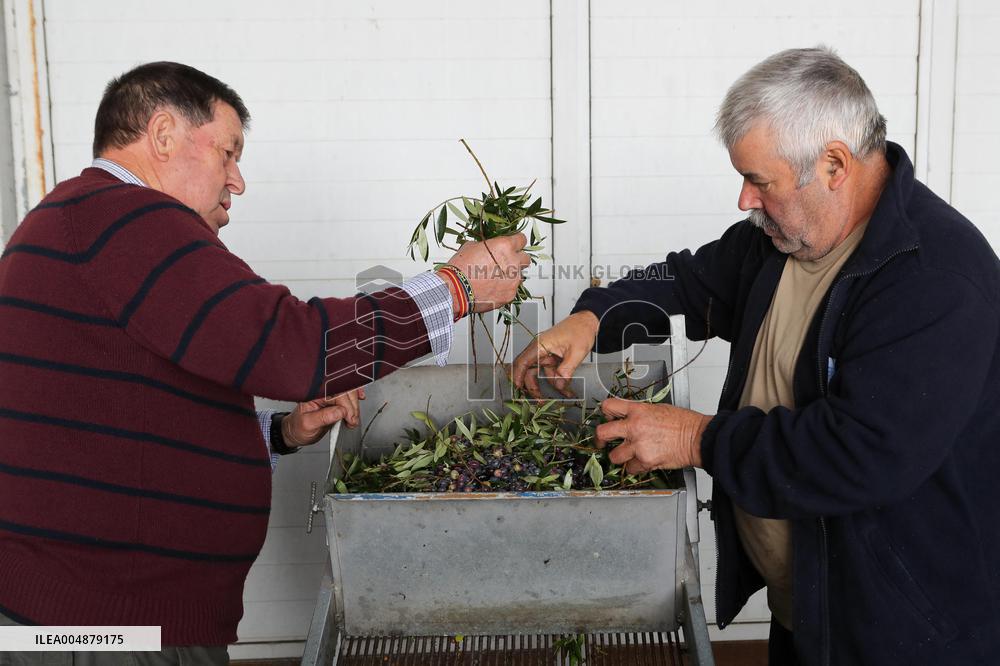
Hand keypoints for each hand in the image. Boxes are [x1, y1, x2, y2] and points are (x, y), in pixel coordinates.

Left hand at [281, 387, 365, 447]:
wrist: (295, 432)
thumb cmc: (297, 428)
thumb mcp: (308, 424)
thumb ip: (324, 417)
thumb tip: (341, 412)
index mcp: (314, 394)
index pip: (336, 394)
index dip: (346, 405)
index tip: (350, 418)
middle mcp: (322, 392)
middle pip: (345, 391)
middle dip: (353, 406)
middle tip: (353, 421)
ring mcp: (329, 395)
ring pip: (349, 393)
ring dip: (355, 405)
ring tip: (353, 419)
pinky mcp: (334, 401)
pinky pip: (347, 394)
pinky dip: (355, 396)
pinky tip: (360, 397)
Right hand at [445, 233, 529, 312]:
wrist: (455, 289)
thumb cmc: (460, 268)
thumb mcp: (471, 247)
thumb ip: (486, 246)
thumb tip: (488, 248)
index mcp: (504, 246)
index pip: (521, 239)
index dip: (516, 242)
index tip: (514, 245)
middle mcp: (513, 262)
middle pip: (525, 258)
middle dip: (517, 260)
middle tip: (505, 263)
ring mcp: (513, 280)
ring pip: (519, 276)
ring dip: (511, 276)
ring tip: (494, 279)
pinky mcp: (510, 294)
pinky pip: (512, 289)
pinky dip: (504, 289)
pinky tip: (492, 289)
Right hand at [511, 311, 599, 397]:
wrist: (587, 321)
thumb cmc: (580, 330)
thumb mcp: (577, 351)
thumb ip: (567, 369)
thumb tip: (560, 384)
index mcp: (540, 345)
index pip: (522, 362)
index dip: (517, 376)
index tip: (518, 390)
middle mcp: (538, 350)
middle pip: (528, 371)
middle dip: (532, 387)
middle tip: (538, 402)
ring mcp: (544, 354)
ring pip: (539, 374)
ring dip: (549, 386)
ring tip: (563, 396)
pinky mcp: (551, 358)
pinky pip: (550, 372)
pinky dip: (557, 381)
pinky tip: (567, 390)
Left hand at [594, 397, 711, 473]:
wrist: (697, 438)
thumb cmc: (683, 423)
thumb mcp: (657, 408)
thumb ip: (639, 413)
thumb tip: (627, 418)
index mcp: (638, 410)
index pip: (609, 407)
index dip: (605, 413)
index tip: (607, 419)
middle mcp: (634, 426)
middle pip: (602, 433)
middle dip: (599, 439)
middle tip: (601, 443)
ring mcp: (638, 445)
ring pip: (614, 456)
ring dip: (620, 456)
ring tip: (629, 454)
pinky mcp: (645, 461)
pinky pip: (630, 468)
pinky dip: (635, 467)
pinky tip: (643, 460)